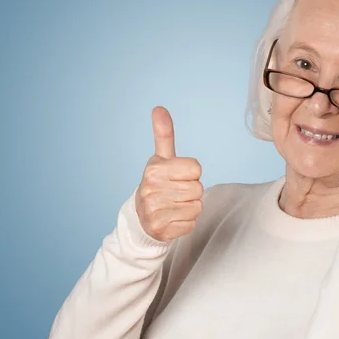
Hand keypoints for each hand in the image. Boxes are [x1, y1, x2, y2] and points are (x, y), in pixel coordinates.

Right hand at [135, 106, 203, 241]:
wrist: (141, 218)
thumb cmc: (158, 184)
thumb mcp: (160, 159)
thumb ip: (163, 134)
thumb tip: (159, 108)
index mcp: (154, 169)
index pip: (196, 168)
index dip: (191, 173)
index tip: (177, 176)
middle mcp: (151, 189)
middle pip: (197, 188)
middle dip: (190, 191)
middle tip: (175, 193)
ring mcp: (155, 211)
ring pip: (196, 206)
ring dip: (189, 207)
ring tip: (174, 205)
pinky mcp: (161, 230)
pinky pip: (191, 224)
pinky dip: (185, 222)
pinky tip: (172, 219)